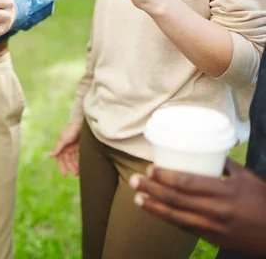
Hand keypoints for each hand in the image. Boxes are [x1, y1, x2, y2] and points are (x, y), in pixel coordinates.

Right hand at [48, 122, 81, 176]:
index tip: (64, 175)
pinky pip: (78, 155)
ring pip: (73, 159)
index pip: (60, 159)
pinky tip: (83, 166)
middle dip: (71, 168)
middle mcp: (66, 148)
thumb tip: (48, 156)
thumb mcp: (63, 140)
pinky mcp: (79, 146)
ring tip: (79, 172)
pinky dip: (80, 160)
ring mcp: (72, 147)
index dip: (62, 167)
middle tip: (75, 175)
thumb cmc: (71, 130)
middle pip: (68, 160)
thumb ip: (57, 148)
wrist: (81, 123)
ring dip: (76, 165)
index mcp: (61, 147)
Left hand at [129, 159, 265, 256]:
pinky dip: (166, 218)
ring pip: (176, 216)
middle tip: (134, 180)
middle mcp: (217, 210)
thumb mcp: (246, 178)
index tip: (150, 169)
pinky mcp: (211, 238)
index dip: (165, 177)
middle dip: (151, 189)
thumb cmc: (262, 201)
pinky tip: (154, 211)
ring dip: (153, 207)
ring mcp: (213, 226)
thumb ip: (224, 164)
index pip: (188, 183)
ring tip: (136, 198)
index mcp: (225, 191)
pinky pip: (184, 227)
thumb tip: (204, 148)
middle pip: (176, 199)